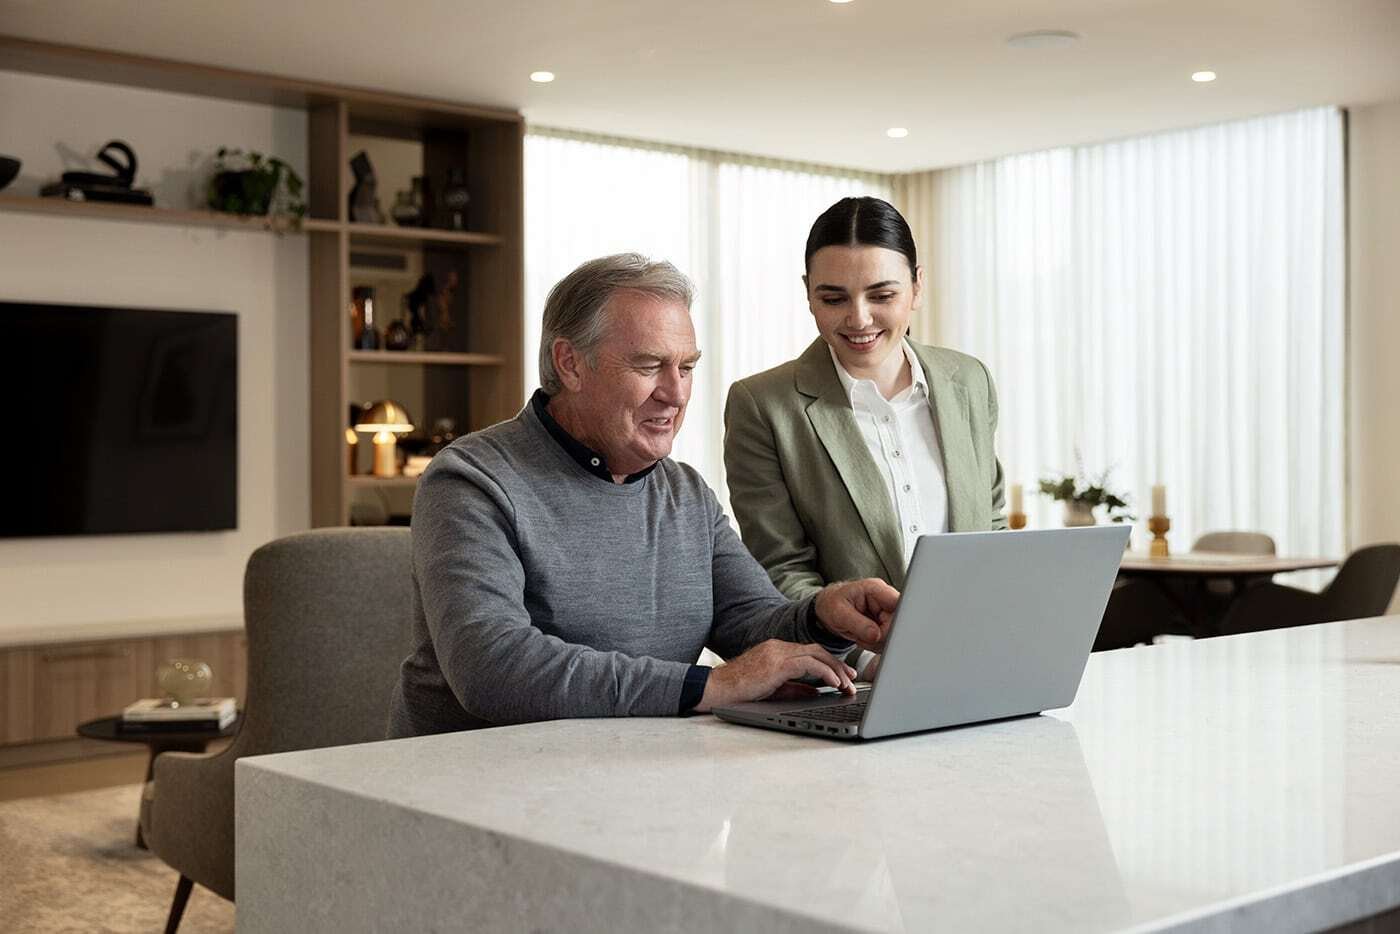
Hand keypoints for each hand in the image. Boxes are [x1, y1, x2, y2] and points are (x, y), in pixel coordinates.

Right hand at [695, 640, 855, 712]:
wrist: (717, 689)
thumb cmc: (740, 691)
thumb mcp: (774, 689)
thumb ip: (796, 689)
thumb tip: (817, 693)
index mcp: (778, 651)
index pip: (811, 652)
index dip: (830, 663)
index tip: (844, 676)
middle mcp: (779, 647)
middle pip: (817, 650)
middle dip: (838, 664)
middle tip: (852, 678)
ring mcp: (777, 653)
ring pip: (816, 654)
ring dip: (835, 670)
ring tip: (846, 684)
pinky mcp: (776, 663)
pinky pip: (808, 664)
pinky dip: (824, 672)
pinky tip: (833, 683)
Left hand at [814, 579, 899, 652]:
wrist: (828, 608)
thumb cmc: (832, 604)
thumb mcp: (839, 613)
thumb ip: (858, 624)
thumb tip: (876, 635)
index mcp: (875, 589)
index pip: (897, 604)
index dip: (894, 622)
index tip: (879, 634)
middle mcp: (885, 598)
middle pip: (898, 623)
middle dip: (881, 636)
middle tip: (863, 639)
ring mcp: (886, 610)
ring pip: (894, 633)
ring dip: (877, 641)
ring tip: (860, 637)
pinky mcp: (885, 621)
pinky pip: (888, 638)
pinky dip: (876, 643)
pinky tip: (865, 639)